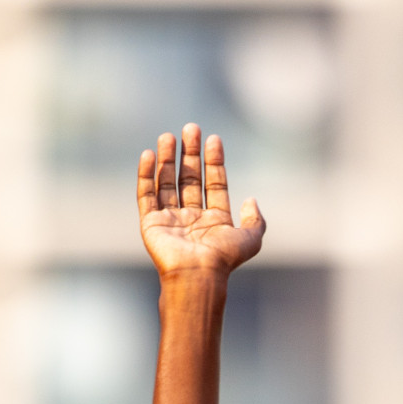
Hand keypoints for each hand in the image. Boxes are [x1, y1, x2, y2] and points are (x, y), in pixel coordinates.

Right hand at [137, 124, 264, 276]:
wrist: (197, 274)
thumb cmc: (224, 259)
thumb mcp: (251, 239)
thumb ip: (256, 220)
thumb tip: (251, 199)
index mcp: (215, 220)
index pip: (214, 183)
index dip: (214, 161)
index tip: (214, 139)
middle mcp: (192, 217)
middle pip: (190, 178)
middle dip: (191, 154)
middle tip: (191, 128)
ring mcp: (170, 219)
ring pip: (167, 182)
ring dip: (167, 159)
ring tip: (169, 136)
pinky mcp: (150, 222)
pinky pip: (146, 194)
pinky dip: (146, 174)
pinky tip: (149, 154)